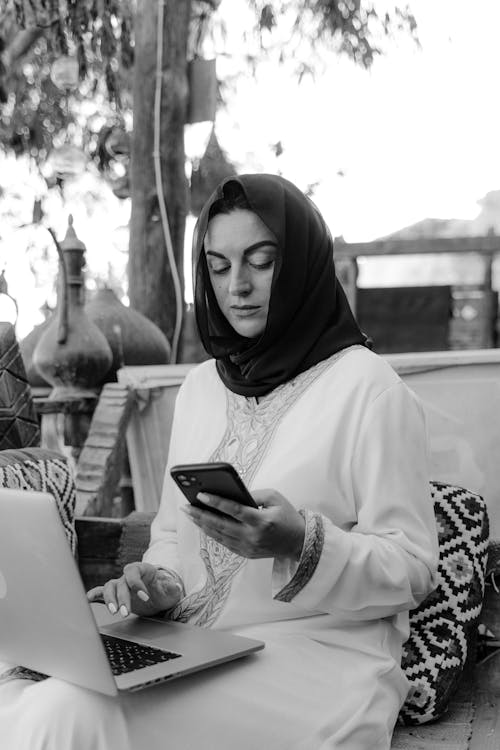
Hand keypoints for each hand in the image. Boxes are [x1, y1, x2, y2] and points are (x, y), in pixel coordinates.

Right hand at [87, 562, 182, 617]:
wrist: (158, 597)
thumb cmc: (163, 591)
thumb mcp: (170, 591)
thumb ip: (171, 588)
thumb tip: (174, 586)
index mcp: (142, 569)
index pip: (134, 572)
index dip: (137, 584)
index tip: (145, 597)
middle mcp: (129, 576)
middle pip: (120, 582)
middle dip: (122, 598)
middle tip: (125, 613)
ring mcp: (120, 584)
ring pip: (109, 587)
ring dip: (109, 599)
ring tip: (113, 612)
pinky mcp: (115, 595)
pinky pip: (101, 592)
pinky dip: (94, 595)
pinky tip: (88, 600)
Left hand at [181, 489, 304, 560]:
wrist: (299, 542)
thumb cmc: (287, 516)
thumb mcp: (275, 498)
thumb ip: (253, 494)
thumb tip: (232, 494)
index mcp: (261, 521)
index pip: (234, 510)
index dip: (216, 502)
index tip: (201, 495)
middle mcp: (253, 537)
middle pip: (220, 525)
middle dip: (200, 515)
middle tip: (186, 506)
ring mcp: (248, 548)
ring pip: (219, 536)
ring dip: (202, 524)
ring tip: (190, 514)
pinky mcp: (246, 554)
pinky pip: (224, 543)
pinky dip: (212, 533)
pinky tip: (203, 524)